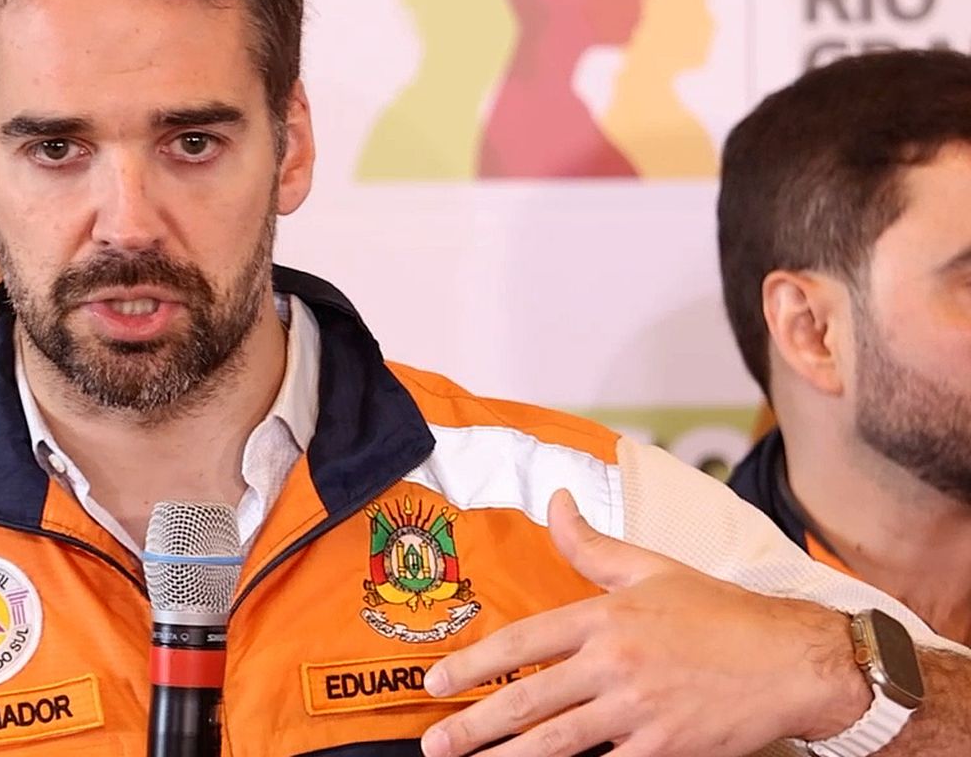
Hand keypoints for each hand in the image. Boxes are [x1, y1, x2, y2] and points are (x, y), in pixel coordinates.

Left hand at [419, 490, 871, 756]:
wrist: (796, 658)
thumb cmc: (724, 614)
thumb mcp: (653, 568)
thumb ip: (592, 545)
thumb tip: (556, 501)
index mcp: (606, 617)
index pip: (522, 642)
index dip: (473, 666)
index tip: (436, 682)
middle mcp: (615, 663)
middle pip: (529, 700)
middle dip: (475, 726)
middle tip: (438, 744)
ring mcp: (639, 709)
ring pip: (559, 742)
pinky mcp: (666, 747)